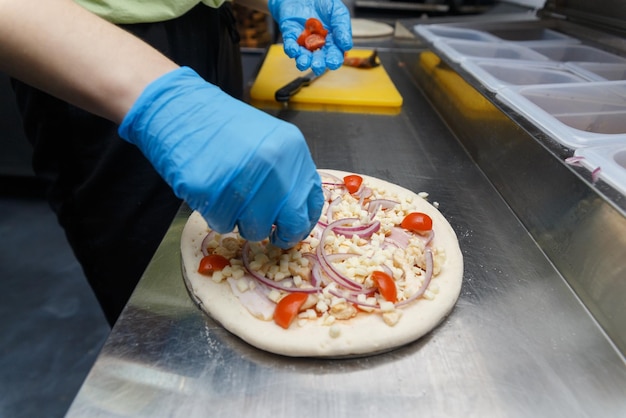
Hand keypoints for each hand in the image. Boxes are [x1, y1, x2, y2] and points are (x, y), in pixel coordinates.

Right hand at [118, 67, 323, 247]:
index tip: (294, 228)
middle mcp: (272, 165)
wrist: (182, 110)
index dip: (303, 222)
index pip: (311, 201)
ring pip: (256, 229)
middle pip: (290, 223)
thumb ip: (288, 172)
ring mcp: (242, 179)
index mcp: (291, 150)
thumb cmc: (225, 127)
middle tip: (271, 233)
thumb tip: (299, 212)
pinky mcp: (210, 192)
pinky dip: (217, 216)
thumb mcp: (270, 140)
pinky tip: (212, 194)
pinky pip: (223, 224)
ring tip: (230, 197)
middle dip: (282, 234)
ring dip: (243, 222)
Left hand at [269, 0, 352, 74]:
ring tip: (304, 62)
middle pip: (319, 59)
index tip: (332, 62)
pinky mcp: (290, 35)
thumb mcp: (337, 11)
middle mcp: (317, 44)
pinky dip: (291, 49)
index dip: (334, 60)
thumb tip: (347, 46)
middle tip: (318, 65)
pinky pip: (290, 45)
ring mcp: (303, 41)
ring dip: (303, 61)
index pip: (334, 55)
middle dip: (318, 64)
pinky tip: (293, 50)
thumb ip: (342, 27)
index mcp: (331, 41)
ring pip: (303, 56)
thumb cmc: (323, 2)